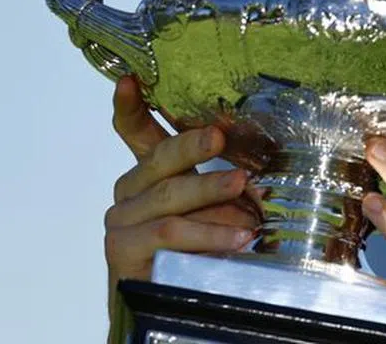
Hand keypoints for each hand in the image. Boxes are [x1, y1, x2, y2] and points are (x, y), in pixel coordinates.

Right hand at [103, 76, 259, 309]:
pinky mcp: (124, 250)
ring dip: (210, 191)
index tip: (129, 79)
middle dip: (192, 145)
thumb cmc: (200, 250)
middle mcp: (131, 190)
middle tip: (220, 137)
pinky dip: (207, 233)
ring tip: (244, 188)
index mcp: (152, 172)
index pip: (136, 131)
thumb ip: (230, 187)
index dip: (131, 106)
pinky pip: (169, 232)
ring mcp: (123, 220)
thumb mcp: (220, 210)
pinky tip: (239, 236)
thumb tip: (262, 177)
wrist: (171, 307)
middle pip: (159, 158)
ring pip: (169, 196)